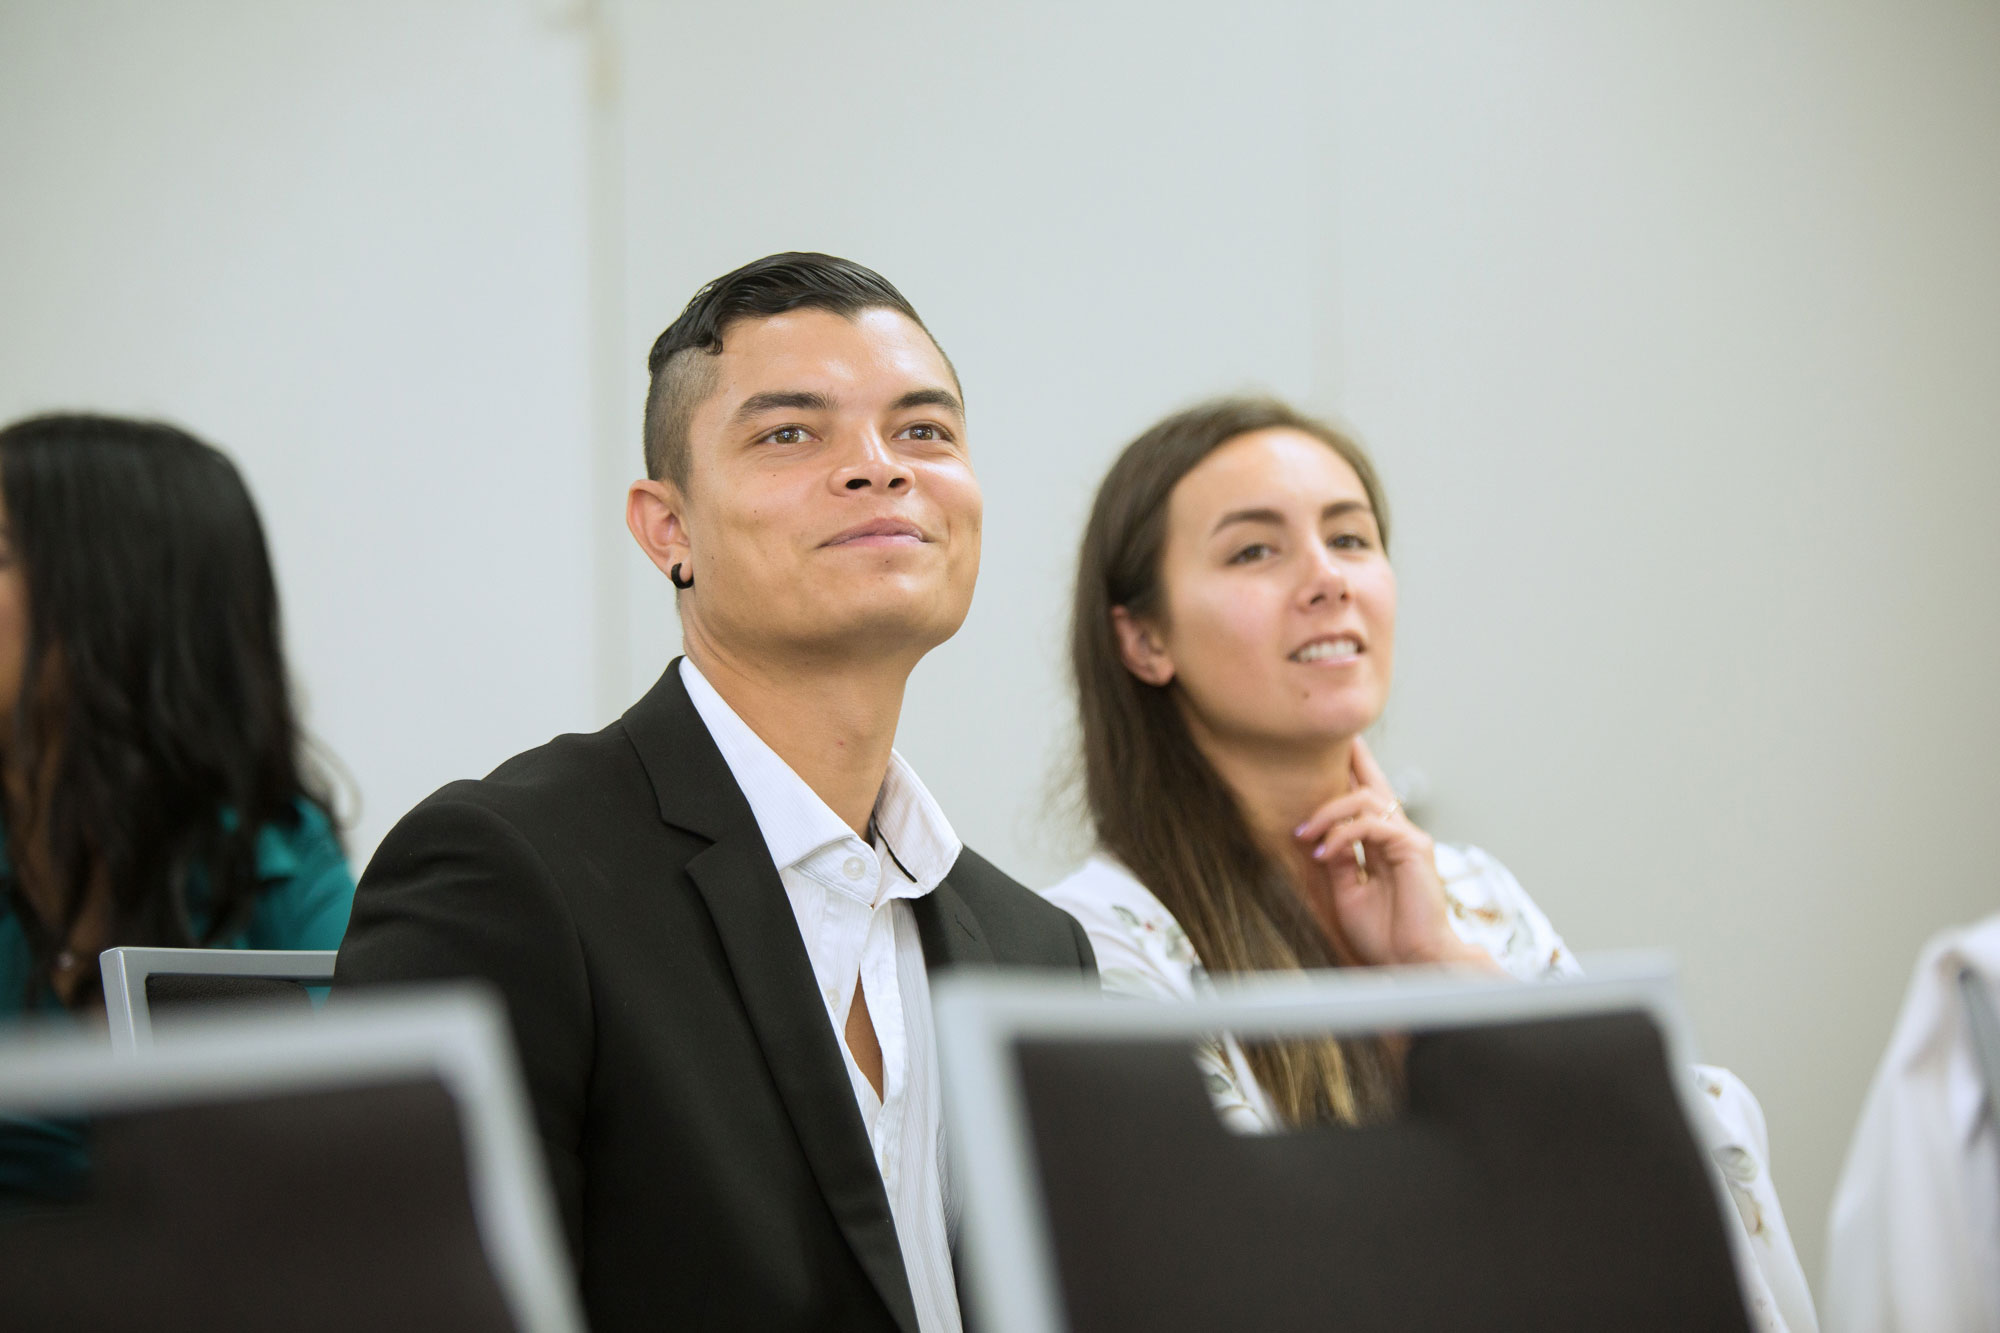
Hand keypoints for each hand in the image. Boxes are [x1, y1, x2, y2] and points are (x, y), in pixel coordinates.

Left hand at [1292, 737, 1497, 971]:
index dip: (1353, 773)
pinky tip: (1324, 851)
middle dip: (1353, 760)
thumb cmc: (1386, 935)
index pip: (1367, 801)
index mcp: (1384, 846)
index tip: (1337, 752)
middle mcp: (1399, 836)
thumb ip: (1340, 861)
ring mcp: (1408, 839)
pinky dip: (1343, 834)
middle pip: (1373, 786)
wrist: (1411, 961)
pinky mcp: (1414, 848)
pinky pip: (1371, 825)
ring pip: (1365, 800)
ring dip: (1328, 812)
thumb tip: (1323, 835)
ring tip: (1305, 833)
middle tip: (1326, 746)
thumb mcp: (1349, 892)